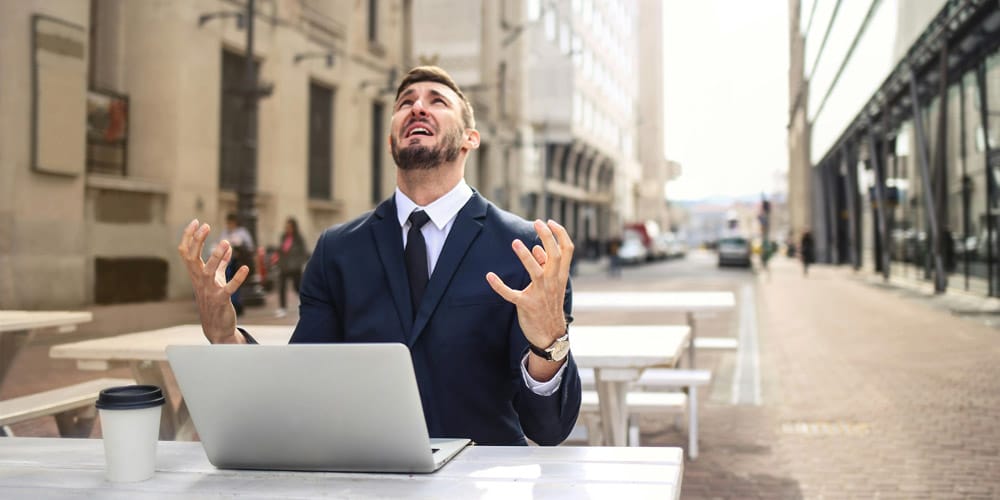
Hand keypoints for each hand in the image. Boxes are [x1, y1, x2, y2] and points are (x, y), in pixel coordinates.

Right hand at [177, 219, 247, 343]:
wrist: (217, 327)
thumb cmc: (215, 300)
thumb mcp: (216, 279)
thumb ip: (221, 264)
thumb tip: (227, 247)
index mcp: (196, 274)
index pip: (186, 253)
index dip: (189, 237)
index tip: (196, 221)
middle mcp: (199, 281)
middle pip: (192, 258)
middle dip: (197, 241)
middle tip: (205, 226)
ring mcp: (209, 291)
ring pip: (208, 272)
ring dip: (216, 257)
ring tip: (225, 242)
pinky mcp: (221, 301)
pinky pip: (228, 289)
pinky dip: (237, 279)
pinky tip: (245, 268)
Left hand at [486, 219, 573, 354]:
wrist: (550, 334)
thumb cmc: (550, 305)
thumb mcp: (553, 285)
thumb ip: (546, 266)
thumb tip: (537, 248)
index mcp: (560, 276)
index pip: (567, 250)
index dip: (560, 234)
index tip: (550, 222)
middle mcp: (553, 282)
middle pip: (554, 255)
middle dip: (547, 237)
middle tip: (537, 222)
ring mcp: (540, 294)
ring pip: (535, 272)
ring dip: (525, 256)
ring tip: (515, 242)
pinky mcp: (526, 305)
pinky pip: (511, 294)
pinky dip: (500, 285)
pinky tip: (490, 276)